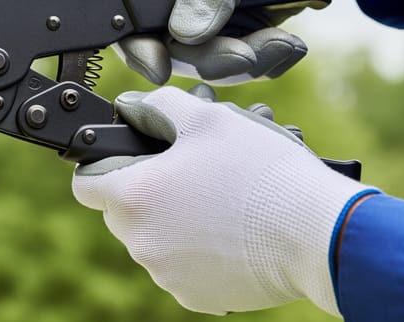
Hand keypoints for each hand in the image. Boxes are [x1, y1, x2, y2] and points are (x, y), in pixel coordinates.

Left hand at [72, 86, 376, 314]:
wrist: (318, 234)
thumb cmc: (261, 172)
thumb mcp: (207, 118)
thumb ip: (159, 106)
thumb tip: (132, 106)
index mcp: (134, 198)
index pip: (86, 183)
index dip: (103, 165)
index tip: (129, 158)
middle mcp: (141, 243)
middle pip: (121, 212)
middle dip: (145, 190)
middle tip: (187, 172)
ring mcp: (167, 275)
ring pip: (153, 240)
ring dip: (172, 220)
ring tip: (217, 199)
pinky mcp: (197, 297)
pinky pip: (181, 267)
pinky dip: (196, 250)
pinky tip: (230, 231)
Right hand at [116, 0, 371, 84]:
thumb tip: (182, 35)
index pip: (128, 11)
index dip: (137, 45)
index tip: (161, 70)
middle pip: (169, 46)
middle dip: (211, 57)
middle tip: (250, 55)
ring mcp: (205, 11)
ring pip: (205, 61)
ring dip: (246, 60)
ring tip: (285, 44)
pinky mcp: (234, 28)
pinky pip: (237, 63)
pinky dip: (264, 61)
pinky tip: (289, 44)